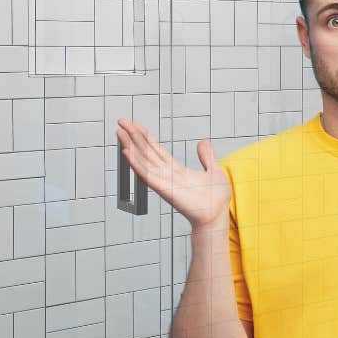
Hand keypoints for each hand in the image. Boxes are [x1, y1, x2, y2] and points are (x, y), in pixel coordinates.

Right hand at [116, 119, 233, 229]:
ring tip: (120, 133)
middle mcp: (167, 174)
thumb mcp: (213, 171)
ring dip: (131, 146)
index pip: (157, 149)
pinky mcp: (165, 189)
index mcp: (177, 169)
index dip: (146, 136)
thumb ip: (206, 157)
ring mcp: (165, 181)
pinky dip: (137, 164)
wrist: (217, 216)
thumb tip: (203, 142)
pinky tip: (127, 153)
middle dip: (134, 136)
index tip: (135, 125)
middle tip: (121, 122)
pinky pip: (148, 175)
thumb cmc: (215, 199)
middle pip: (147, 151)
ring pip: (144, 160)